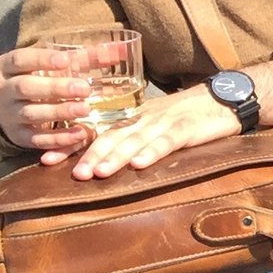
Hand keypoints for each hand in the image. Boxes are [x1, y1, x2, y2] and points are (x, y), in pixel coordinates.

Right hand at [0, 44, 98, 163]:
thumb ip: (84, 58)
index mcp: (8, 66)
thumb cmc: (38, 79)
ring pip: (32, 113)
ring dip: (59, 112)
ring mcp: (9, 114)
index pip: (20, 59)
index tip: (66, 60)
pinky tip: (80, 133)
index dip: (42, 59)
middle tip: (84, 88)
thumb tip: (123, 50)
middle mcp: (4, 90)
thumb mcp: (52, 66)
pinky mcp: (19, 136)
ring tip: (85, 109)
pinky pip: (38, 139)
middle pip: (26, 87)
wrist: (9, 108)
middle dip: (56, 88)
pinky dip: (59, 138)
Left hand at [69, 85, 242, 180]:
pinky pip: (166, 142)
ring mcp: (164, 123)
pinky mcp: (186, 129)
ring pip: (134, 140)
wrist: (225, 99)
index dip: (71, 145)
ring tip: (99, 173)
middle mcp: (142, 118)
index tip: (47, 160)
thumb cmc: (191, 116)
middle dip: (90, 155)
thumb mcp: (157, 124)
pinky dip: (152, 152)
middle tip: (73, 174)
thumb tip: (107, 161)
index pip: (96, 130)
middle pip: (111, 136)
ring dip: (115, 157)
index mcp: (133, 117)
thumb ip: (135, 137)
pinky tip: (140, 165)